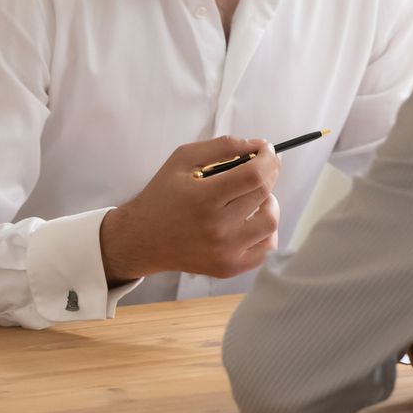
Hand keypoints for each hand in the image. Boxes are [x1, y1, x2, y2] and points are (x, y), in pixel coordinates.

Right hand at [100, 136, 279, 281]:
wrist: (141, 239)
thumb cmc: (163, 195)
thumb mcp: (182, 159)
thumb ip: (222, 147)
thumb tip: (258, 145)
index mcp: (204, 198)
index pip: (254, 175)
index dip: (268, 158)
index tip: (266, 150)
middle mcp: (216, 228)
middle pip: (264, 193)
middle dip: (268, 174)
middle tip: (259, 168)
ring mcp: (224, 252)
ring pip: (270, 222)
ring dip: (269, 203)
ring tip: (253, 197)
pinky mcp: (228, 268)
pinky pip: (266, 248)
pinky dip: (265, 231)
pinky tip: (251, 220)